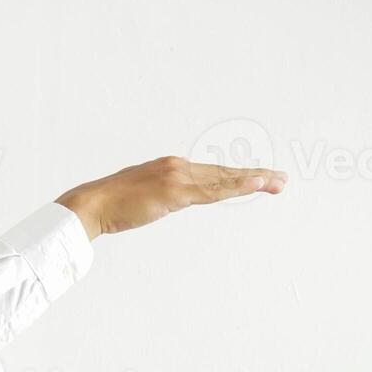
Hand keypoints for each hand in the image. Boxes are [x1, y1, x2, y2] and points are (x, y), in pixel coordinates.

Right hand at [56, 156, 286, 240]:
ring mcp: (178, 177)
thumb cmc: (108, 205)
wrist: (90, 204)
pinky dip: (238, 186)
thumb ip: (156, 196)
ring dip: (254, 180)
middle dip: (253, 176)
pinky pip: (213, 191)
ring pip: (223, 180)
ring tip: (278, 182)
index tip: (255, 179)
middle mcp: (177, 166)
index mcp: (168, 168)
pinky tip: (257, 184)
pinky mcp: (176, 192)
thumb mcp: (139, 198)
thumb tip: (162, 201)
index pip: (209, 173)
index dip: (234, 177)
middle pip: (222, 172)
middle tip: (281, 179)